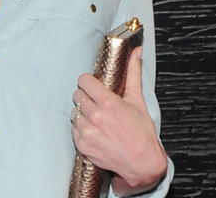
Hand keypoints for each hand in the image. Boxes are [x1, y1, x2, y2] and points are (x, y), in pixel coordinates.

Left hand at [71, 47, 167, 195]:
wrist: (141, 163)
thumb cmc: (142, 133)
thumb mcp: (138, 101)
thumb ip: (133, 73)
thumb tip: (136, 51)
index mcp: (108, 103)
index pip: (83, 81)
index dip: (88, 81)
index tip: (92, 84)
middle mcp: (95, 117)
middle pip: (77, 95)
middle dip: (86, 97)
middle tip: (97, 103)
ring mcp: (88, 132)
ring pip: (75, 112)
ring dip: (83, 114)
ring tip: (97, 119)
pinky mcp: (82, 145)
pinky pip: (74, 129)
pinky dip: (81, 129)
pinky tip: (95, 131)